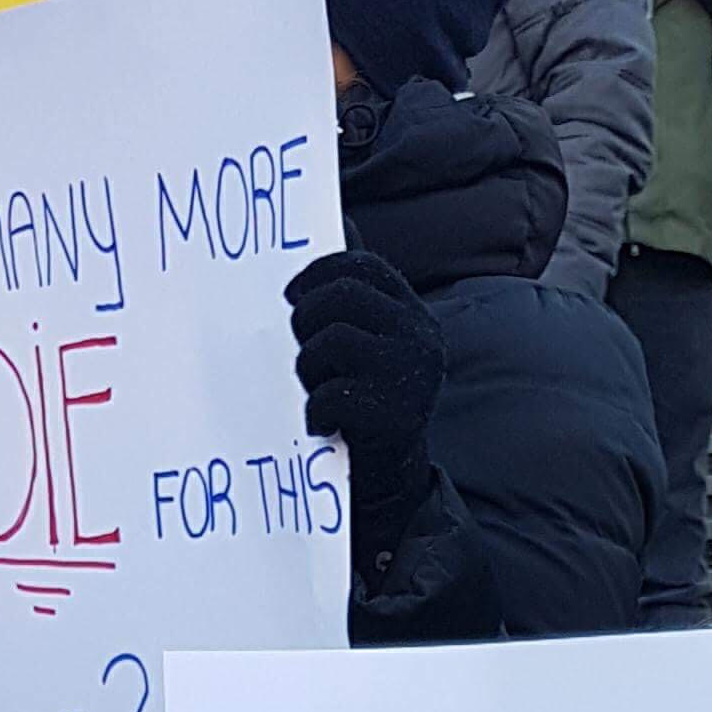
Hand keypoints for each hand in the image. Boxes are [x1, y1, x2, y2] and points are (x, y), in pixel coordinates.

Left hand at [284, 246, 442, 578]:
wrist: (391, 476)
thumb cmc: (367, 401)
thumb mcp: (371, 344)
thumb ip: (356, 298)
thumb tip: (336, 236)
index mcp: (412, 314)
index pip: (364, 267)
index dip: (319, 273)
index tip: (292, 294)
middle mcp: (420, 337)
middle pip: (343, 295)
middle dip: (306, 317)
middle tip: (299, 344)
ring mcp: (411, 375)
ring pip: (333, 340)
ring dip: (308, 367)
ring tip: (314, 389)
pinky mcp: (396, 415)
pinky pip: (332, 395)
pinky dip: (316, 411)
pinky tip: (322, 422)